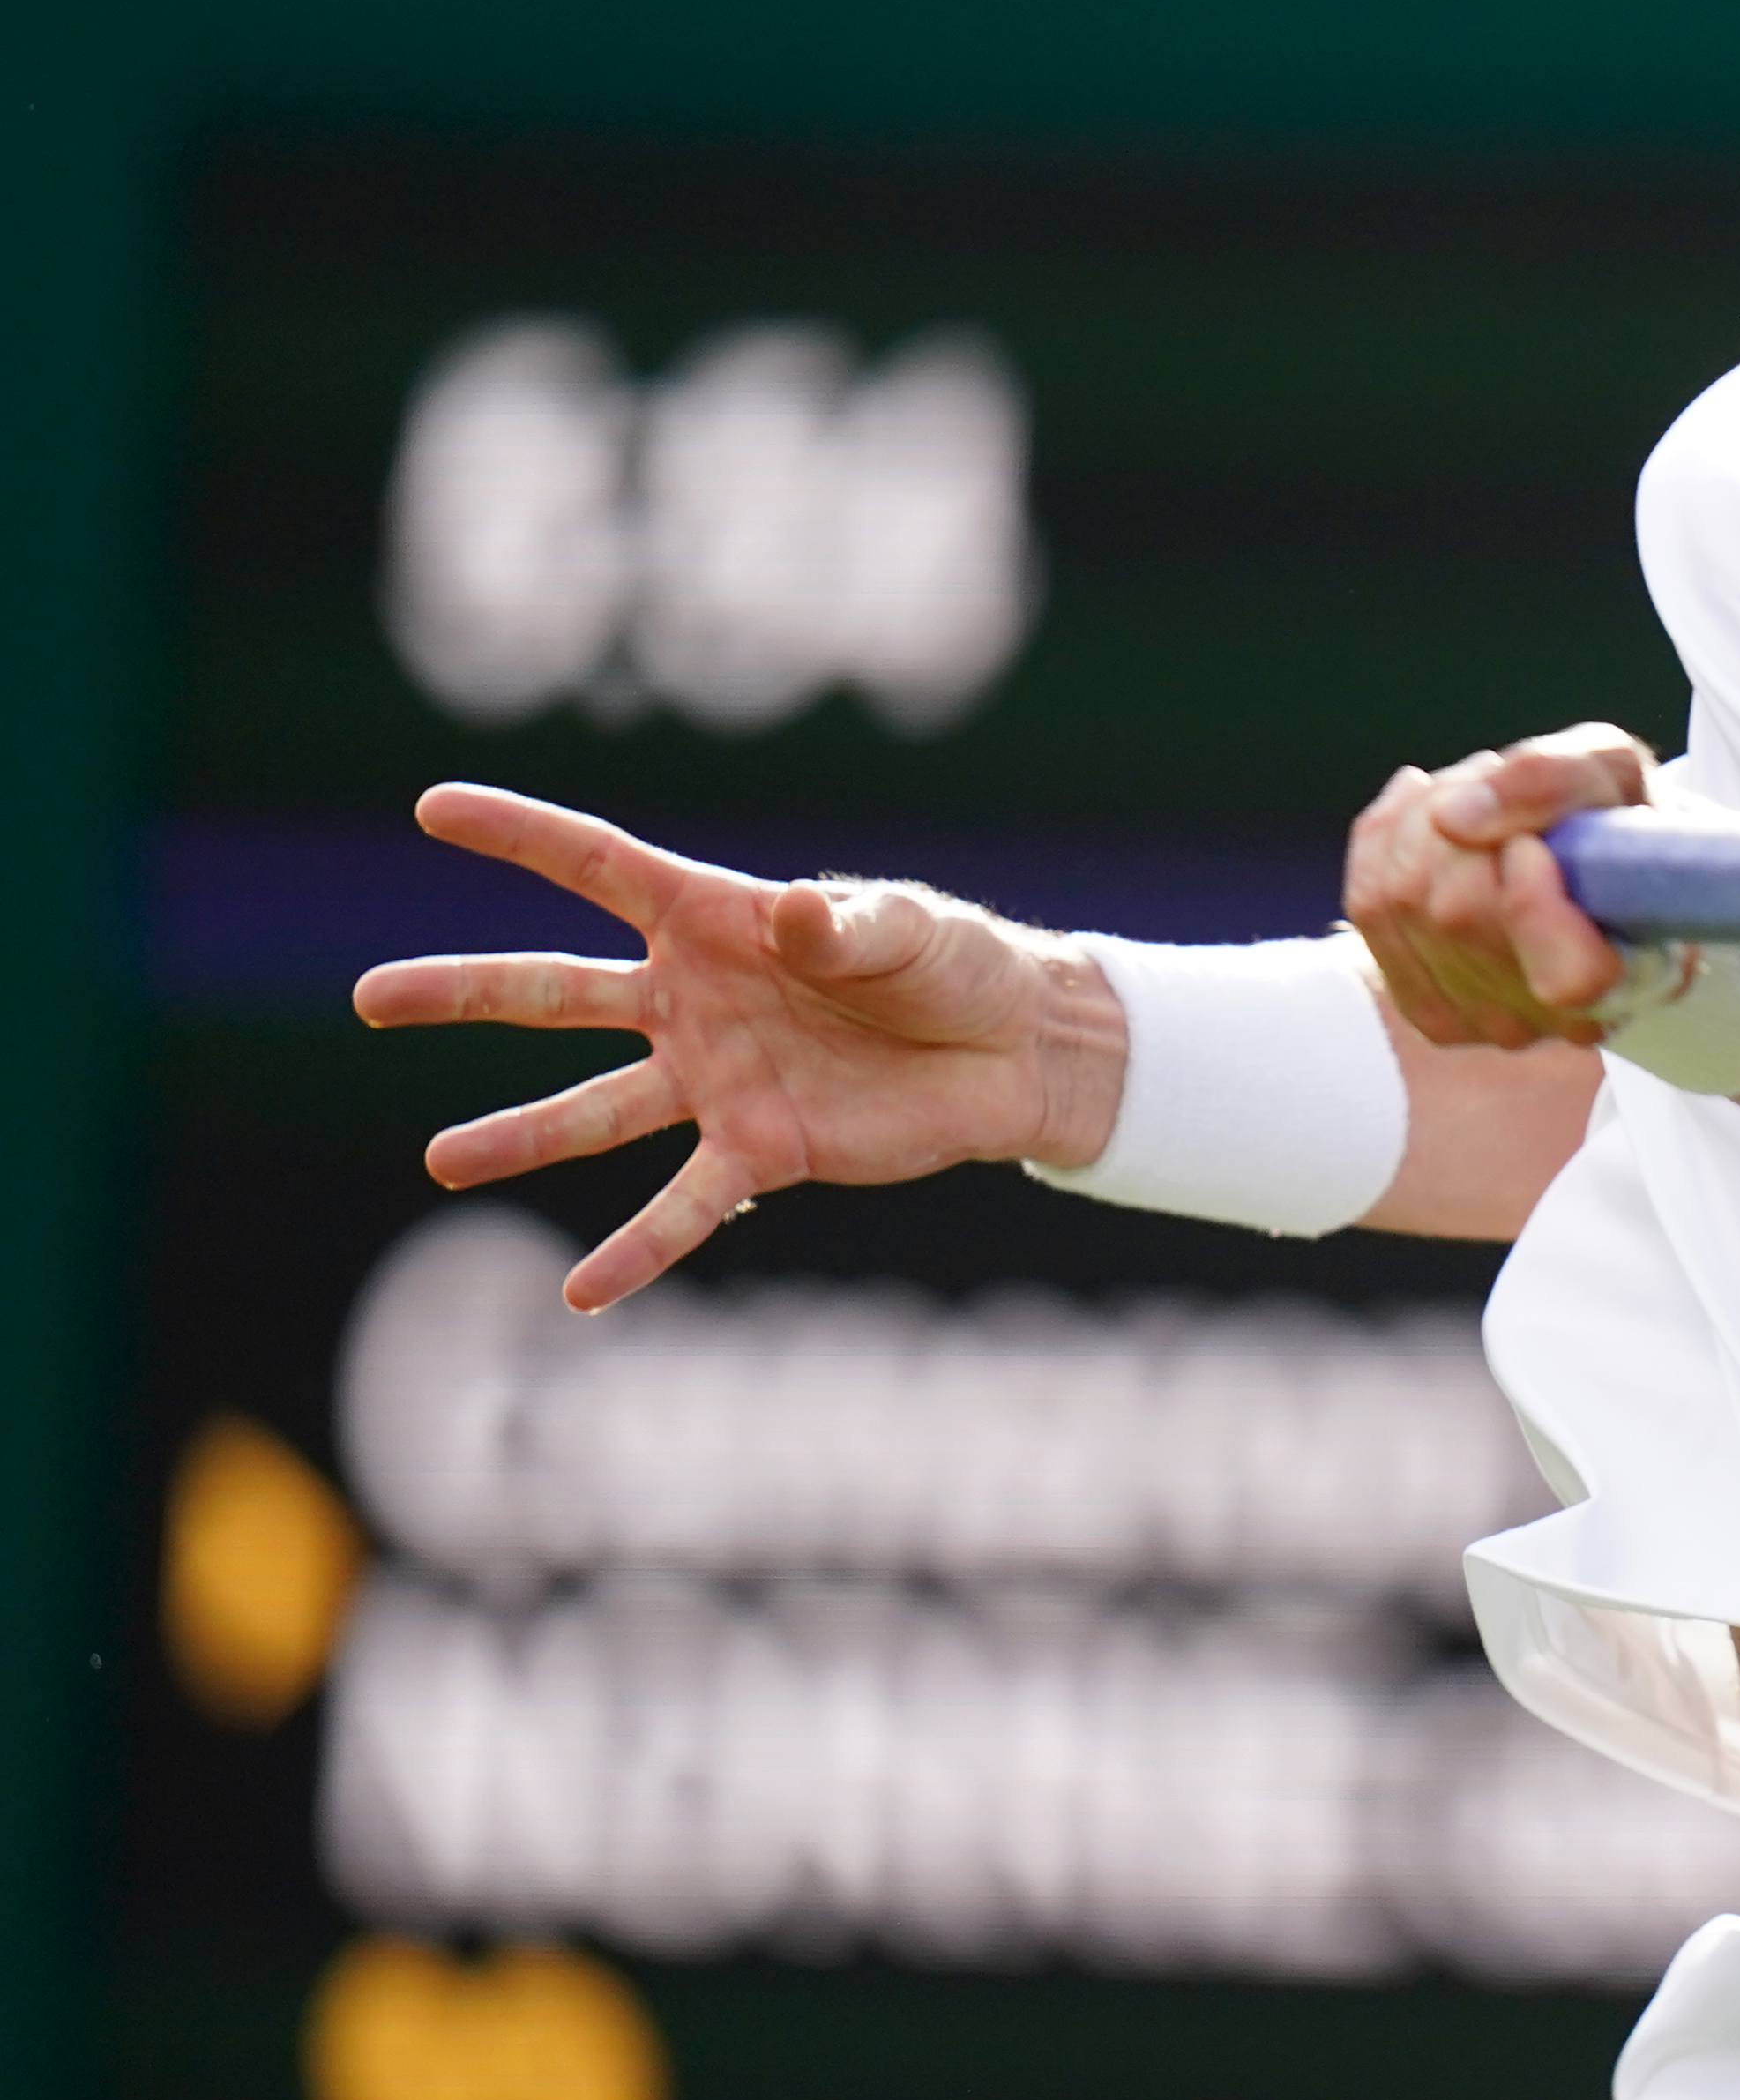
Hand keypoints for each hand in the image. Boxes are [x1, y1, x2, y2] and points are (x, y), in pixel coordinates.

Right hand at [352, 784, 1122, 1311]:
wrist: (1011, 1050)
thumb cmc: (953, 965)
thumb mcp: (909, 931)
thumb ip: (844, 927)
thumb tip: (791, 917)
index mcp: (718, 919)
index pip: (600, 866)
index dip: (520, 834)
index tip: (431, 808)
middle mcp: (694, 1000)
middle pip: (557, 992)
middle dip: (463, 992)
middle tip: (367, 996)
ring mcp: (716, 1079)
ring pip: (595, 1109)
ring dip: (520, 1136)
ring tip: (441, 1162)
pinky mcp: (761, 1150)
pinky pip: (685, 1205)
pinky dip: (638, 1249)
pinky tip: (580, 1292)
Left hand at [1346, 725, 1653, 1051]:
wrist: (1596, 866)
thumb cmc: (1616, 820)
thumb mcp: (1615, 769)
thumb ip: (1554, 780)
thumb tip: (1453, 817)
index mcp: (1632, 976)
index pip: (1569, 978)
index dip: (1533, 901)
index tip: (1533, 844)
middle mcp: (1556, 1019)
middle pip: (1459, 913)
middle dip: (1467, 818)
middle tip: (1508, 792)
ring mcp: (1484, 1023)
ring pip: (1403, 898)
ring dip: (1426, 818)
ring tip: (1478, 800)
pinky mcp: (1425, 1006)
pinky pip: (1367, 905)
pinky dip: (1387, 836)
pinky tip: (1429, 813)